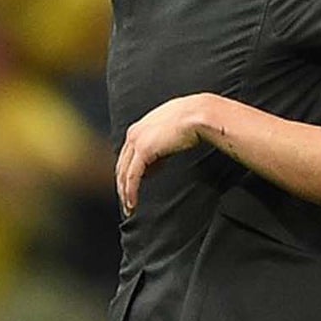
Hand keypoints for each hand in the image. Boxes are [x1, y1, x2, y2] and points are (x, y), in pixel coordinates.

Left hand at [116, 94, 213, 214]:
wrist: (198, 114)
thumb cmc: (191, 120)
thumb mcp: (170, 133)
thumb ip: (159, 147)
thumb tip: (154, 165)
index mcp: (140, 128)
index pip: (127, 156)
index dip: (127, 173)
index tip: (130, 188)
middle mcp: (134, 133)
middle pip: (122, 165)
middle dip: (123, 185)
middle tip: (127, 202)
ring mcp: (137, 141)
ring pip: (124, 173)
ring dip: (125, 192)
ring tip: (130, 207)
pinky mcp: (143, 150)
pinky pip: (133, 176)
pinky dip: (131, 191)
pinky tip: (133, 202)